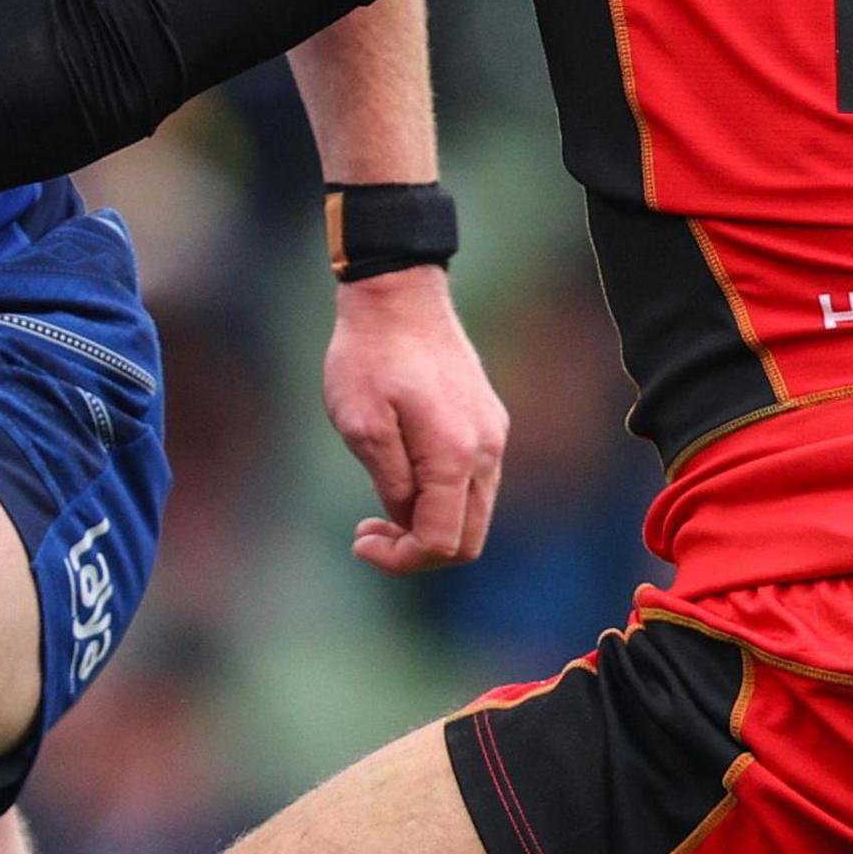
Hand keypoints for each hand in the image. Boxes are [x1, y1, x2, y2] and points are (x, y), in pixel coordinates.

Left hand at [323, 266, 508, 574]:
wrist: (398, 294)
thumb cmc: (370, 356)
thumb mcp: (361, 425)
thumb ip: (390, 483)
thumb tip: (407, 520)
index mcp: (455, 455)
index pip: (442, 543)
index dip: (401, 559)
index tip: (360, 542)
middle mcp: (486, 450)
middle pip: (468, 539)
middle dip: (417, 551)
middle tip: (367, 534)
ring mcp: (492, 435)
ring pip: (473, 513)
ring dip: (428, 525)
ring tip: (377, 511)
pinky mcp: (487, 422)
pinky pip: (473, 483)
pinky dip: (440, 498)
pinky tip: (401, 477)